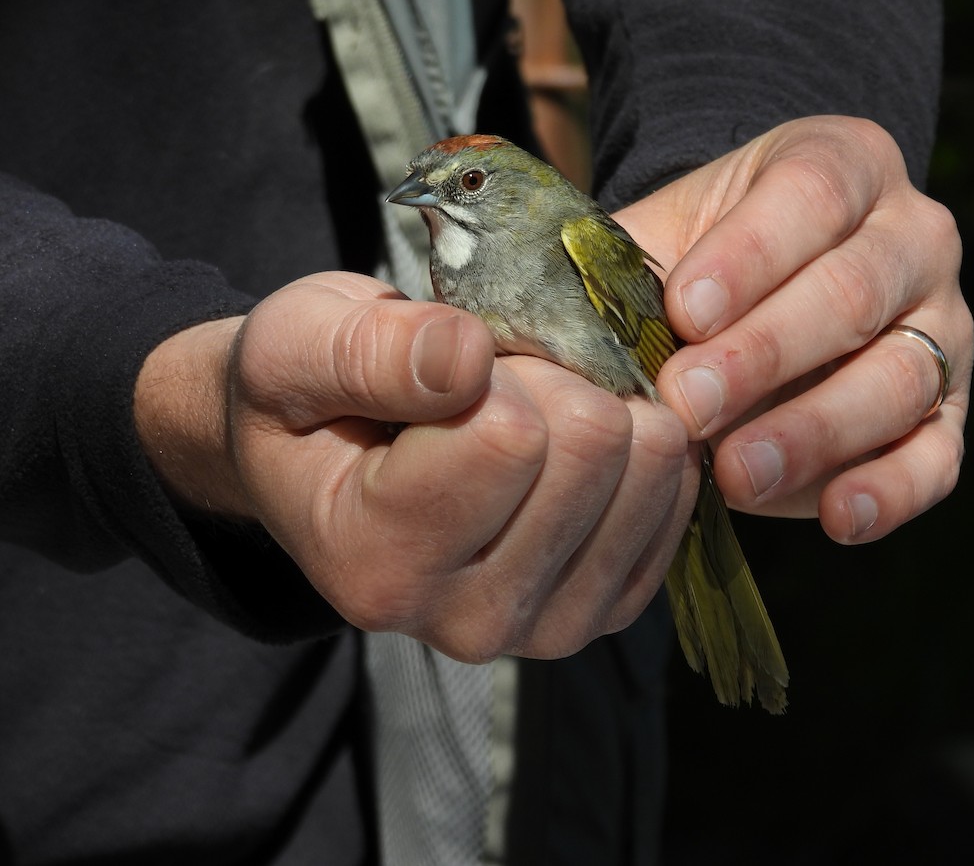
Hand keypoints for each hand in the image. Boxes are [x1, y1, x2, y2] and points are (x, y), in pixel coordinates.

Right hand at [134, 272, 694, 659]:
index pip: (510, 436)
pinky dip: (641, 447)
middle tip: (498, 384)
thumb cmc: (305, 401)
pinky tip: (578, 444)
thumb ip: (366, 352)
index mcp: (377, 564)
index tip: (448, 368)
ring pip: (651, 467)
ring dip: (604, 406)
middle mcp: (467, 621)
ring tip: (533, 413)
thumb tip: (464, 359)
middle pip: (593, 448)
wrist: (327, 466)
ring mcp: (547, 627)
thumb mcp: (294, 346)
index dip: (492, 369)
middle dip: (555, 380)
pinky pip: (678, 500)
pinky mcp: (606, 611)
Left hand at [615, 116, 972, 542]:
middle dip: (766, 353)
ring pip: (900, 377)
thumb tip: (512, 319)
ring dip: (814, 430)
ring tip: (736, 472)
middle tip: (688, 404)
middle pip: (856, 290)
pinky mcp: (946, 411)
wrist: (754, 296)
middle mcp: (912, 238)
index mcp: (845, 168)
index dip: (750, 254)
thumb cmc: (699, 266)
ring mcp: (942, 327)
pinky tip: (835, 517)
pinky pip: (939, 455)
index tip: (683, 311)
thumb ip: (608, 266)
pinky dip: (892, 491)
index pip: (811, 196)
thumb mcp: (658, 242)